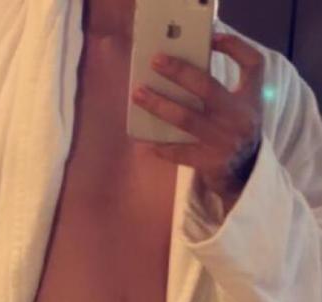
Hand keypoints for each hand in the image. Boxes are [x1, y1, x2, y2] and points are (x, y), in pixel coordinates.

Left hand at [131, 32, 263, 208]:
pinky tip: (144, 142)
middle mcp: (239, 118)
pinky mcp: (209, 162)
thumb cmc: (237, 130)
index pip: (252, 64)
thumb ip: (232, 82)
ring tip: (139, 95)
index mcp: (250, 99)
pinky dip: (160, 147)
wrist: (246, 174)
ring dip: (159, 105)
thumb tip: (199, 58)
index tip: (211, 38)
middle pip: (206, 87)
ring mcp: (224, 141)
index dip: (235, 47)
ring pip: (185, 118)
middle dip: (179, 72)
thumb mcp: (246, 105)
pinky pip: (178, 152)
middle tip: (155, 62)